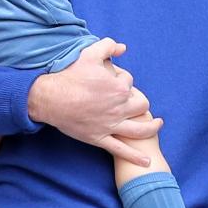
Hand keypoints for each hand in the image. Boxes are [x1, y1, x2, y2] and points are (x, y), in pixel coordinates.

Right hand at [27, 38, 162, 165]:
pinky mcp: (99, 138)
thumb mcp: (89, 53)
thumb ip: (108, 46)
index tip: (112, 79)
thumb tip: (123, 47)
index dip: (122, 79)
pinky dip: (135, 157)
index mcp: (119, 87)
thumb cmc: (69, 75)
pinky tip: (146, 162)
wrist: (50, 98)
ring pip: (139, 129)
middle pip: (141, 105)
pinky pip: (121, 150)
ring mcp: (110, 125)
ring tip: (157, 124)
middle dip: (140, 101)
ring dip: (151, 127)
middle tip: (134, 101)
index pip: (130, 82)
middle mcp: (119, 108)